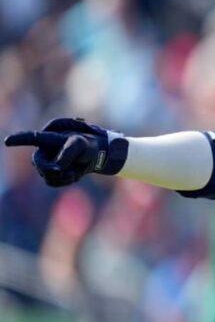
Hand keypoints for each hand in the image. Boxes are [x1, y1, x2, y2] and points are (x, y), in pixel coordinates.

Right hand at [4, 118, 126, 186]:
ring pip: (47, 176)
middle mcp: (46, 150)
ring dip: (63, 177)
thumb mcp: (81, 146)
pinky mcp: (54, 173)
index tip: (8, 141)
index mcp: (50, 139)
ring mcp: (49, 162)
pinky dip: (65, 181)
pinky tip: (75, 174)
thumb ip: (66, 154)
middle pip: (40, 164)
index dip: (20, 139)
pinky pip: (54, 182)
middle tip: (68, 172)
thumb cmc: (90, 145)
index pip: (33, 138)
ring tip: (76, 170)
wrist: (98, 156)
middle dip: (53, 170)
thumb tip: (54, 168)